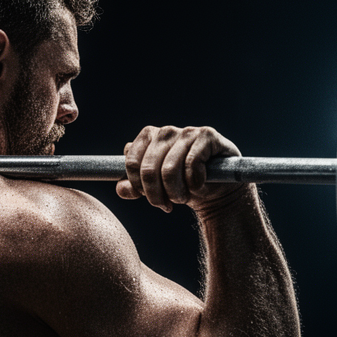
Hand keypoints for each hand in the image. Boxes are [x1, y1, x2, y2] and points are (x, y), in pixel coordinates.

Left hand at [115, 125, 243, 212]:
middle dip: (156, 195)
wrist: (215, 190)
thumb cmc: (182, 186)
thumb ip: (134, 188)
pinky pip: (192, 165)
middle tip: (167, 205)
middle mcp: (165, 131)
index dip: (139, 186)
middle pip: (148, 169)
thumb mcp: (154, 189)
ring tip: (183, 197)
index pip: (131, 162)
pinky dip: (195, 184)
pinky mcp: (207, 136)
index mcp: (147, 138)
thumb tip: (121, 189)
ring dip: (176, 193)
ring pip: (169, 170)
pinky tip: (199, 186)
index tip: (149, 198)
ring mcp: (186, 132)